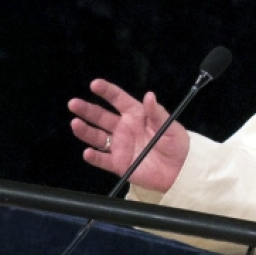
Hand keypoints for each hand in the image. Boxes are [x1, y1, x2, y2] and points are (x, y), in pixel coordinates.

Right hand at [68, 79, 189, 192]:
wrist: (181, 170)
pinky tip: (88, 152)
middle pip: (101, 117)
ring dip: (85, 130)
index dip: (106, 91)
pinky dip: (94, 157)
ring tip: (75, 124)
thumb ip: (157, 113)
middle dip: (87, 109)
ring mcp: (120, 146)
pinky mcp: (119, 164)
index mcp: (136, 115)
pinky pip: (103, 160)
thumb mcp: (170, 126)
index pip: (118, 99)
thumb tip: (149, 95)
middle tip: (74, 103)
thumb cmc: (177, 144)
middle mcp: (124, 128)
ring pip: (97, 137)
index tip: (95, 84)